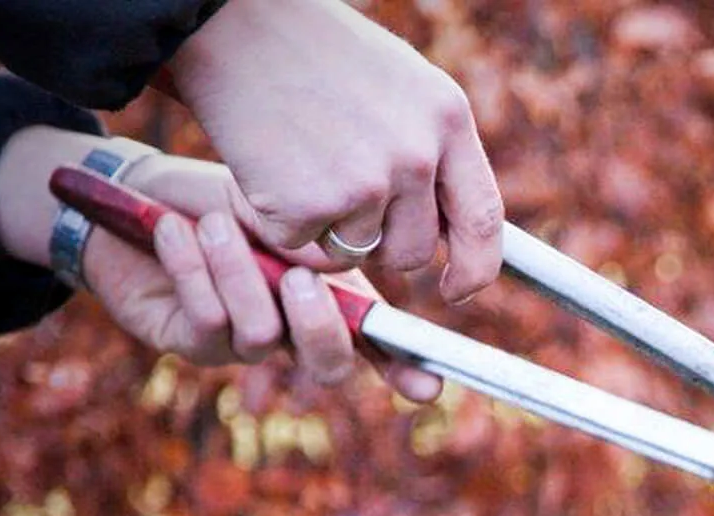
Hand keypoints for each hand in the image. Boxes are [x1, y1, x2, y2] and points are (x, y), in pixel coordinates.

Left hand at [87, 154, 441, 400]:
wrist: (133, 196)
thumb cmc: (213, 200)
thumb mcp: (270, 206)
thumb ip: (306, 240)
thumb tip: (326, 270)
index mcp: (328, 298)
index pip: (378, 343)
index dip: (405, 369)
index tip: (430, 387)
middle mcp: (291, 331)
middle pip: (329, 367)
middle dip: (321, 327)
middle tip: (299, 279)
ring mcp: (242, 343)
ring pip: (262, 335)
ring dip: (239, 273)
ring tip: (214, 224)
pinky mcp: (190, 343)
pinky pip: (207, 321)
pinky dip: (193, 269)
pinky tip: (176, 233)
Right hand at [167, 0, 502, 300]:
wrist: (230, 23)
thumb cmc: (312, 53)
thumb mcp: (401, 86)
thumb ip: (434, 152)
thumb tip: (452, 230)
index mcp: (447, 118)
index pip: (482, 220)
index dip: (474, 268)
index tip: (455, 290)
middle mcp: (416, 154)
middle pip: (413, 251)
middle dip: (379, 245)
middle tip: (337, 200)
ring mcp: (364, 183)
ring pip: (355, 253)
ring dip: (325, 228)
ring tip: (299, 164)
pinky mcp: (309, 205)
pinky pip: (301, 246)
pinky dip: (278, 221)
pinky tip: (267, 167)